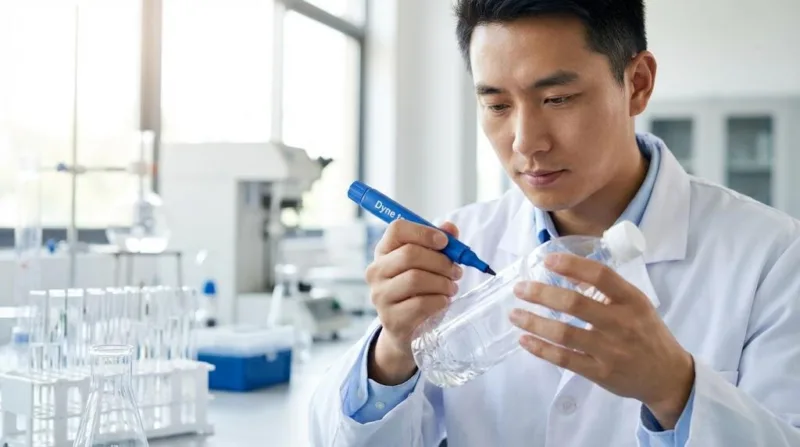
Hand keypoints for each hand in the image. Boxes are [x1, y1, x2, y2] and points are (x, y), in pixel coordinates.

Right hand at [364, 220, 461, 384]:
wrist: (405, 329)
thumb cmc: (418, 290)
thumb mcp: (428, 263)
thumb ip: (440, 243)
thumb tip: (451, 227)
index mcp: (384, 251)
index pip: (397, 229)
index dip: (424, 232)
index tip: (445, 242)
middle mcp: (376, 271)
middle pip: (410, 254)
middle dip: (441, 262)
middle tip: (456, 271)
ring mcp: (380, 296)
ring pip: (416, 278)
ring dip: (442, 283)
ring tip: (451, 288)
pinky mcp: (391, 319)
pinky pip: (421, 304)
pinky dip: (439, 301)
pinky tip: (443, 301)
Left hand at [509, 253, 694, 428]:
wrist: (667, 376)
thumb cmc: (646, 332)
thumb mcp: (635, 304)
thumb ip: (606, 289)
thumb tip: (566, 273)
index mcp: (632, 301)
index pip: (601, 276)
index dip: (572, 265)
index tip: (547, 259)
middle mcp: (621, 324)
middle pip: (575, 304)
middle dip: (542, 294)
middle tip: (520, 289)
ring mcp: (610, 350)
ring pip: (564, 334)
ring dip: (534, 322)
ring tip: (514, 314)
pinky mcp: (600, 372)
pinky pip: (565, 359)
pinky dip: (541, 348)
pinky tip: (525, 339)